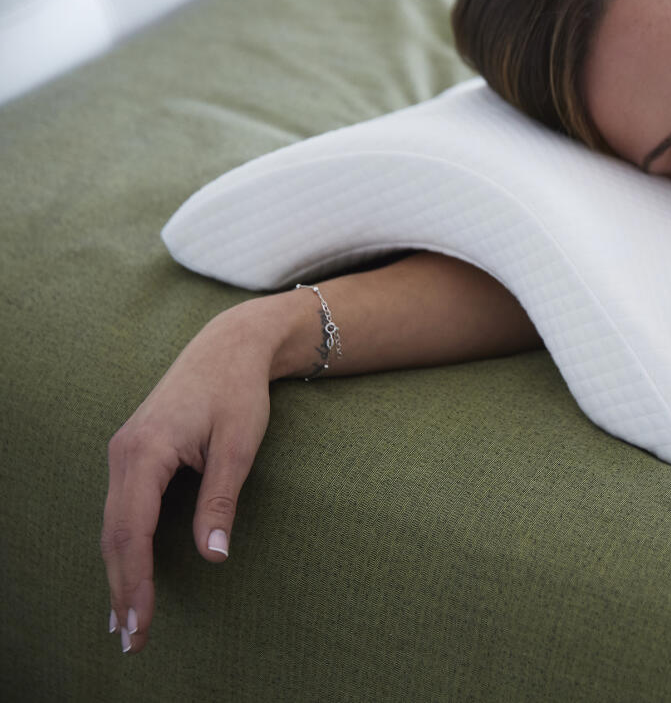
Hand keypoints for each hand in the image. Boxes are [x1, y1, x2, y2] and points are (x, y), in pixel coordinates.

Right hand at [101, 304, 276, 653]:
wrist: (228, 347)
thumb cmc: (238, 392)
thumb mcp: (239, 444)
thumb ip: (221, 499)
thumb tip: (212, 555)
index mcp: (145, 452)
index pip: (131, 531)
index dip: (135, 582)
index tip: (140, 623)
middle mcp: (124, 454)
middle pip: (114, 536)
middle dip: (122, 589)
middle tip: (131, 640)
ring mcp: (124, 454)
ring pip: (113, 526)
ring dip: (118, 573)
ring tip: (126, 621)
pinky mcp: (133, 455)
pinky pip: (120, 510)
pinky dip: (122, 548)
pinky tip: (127, 574)